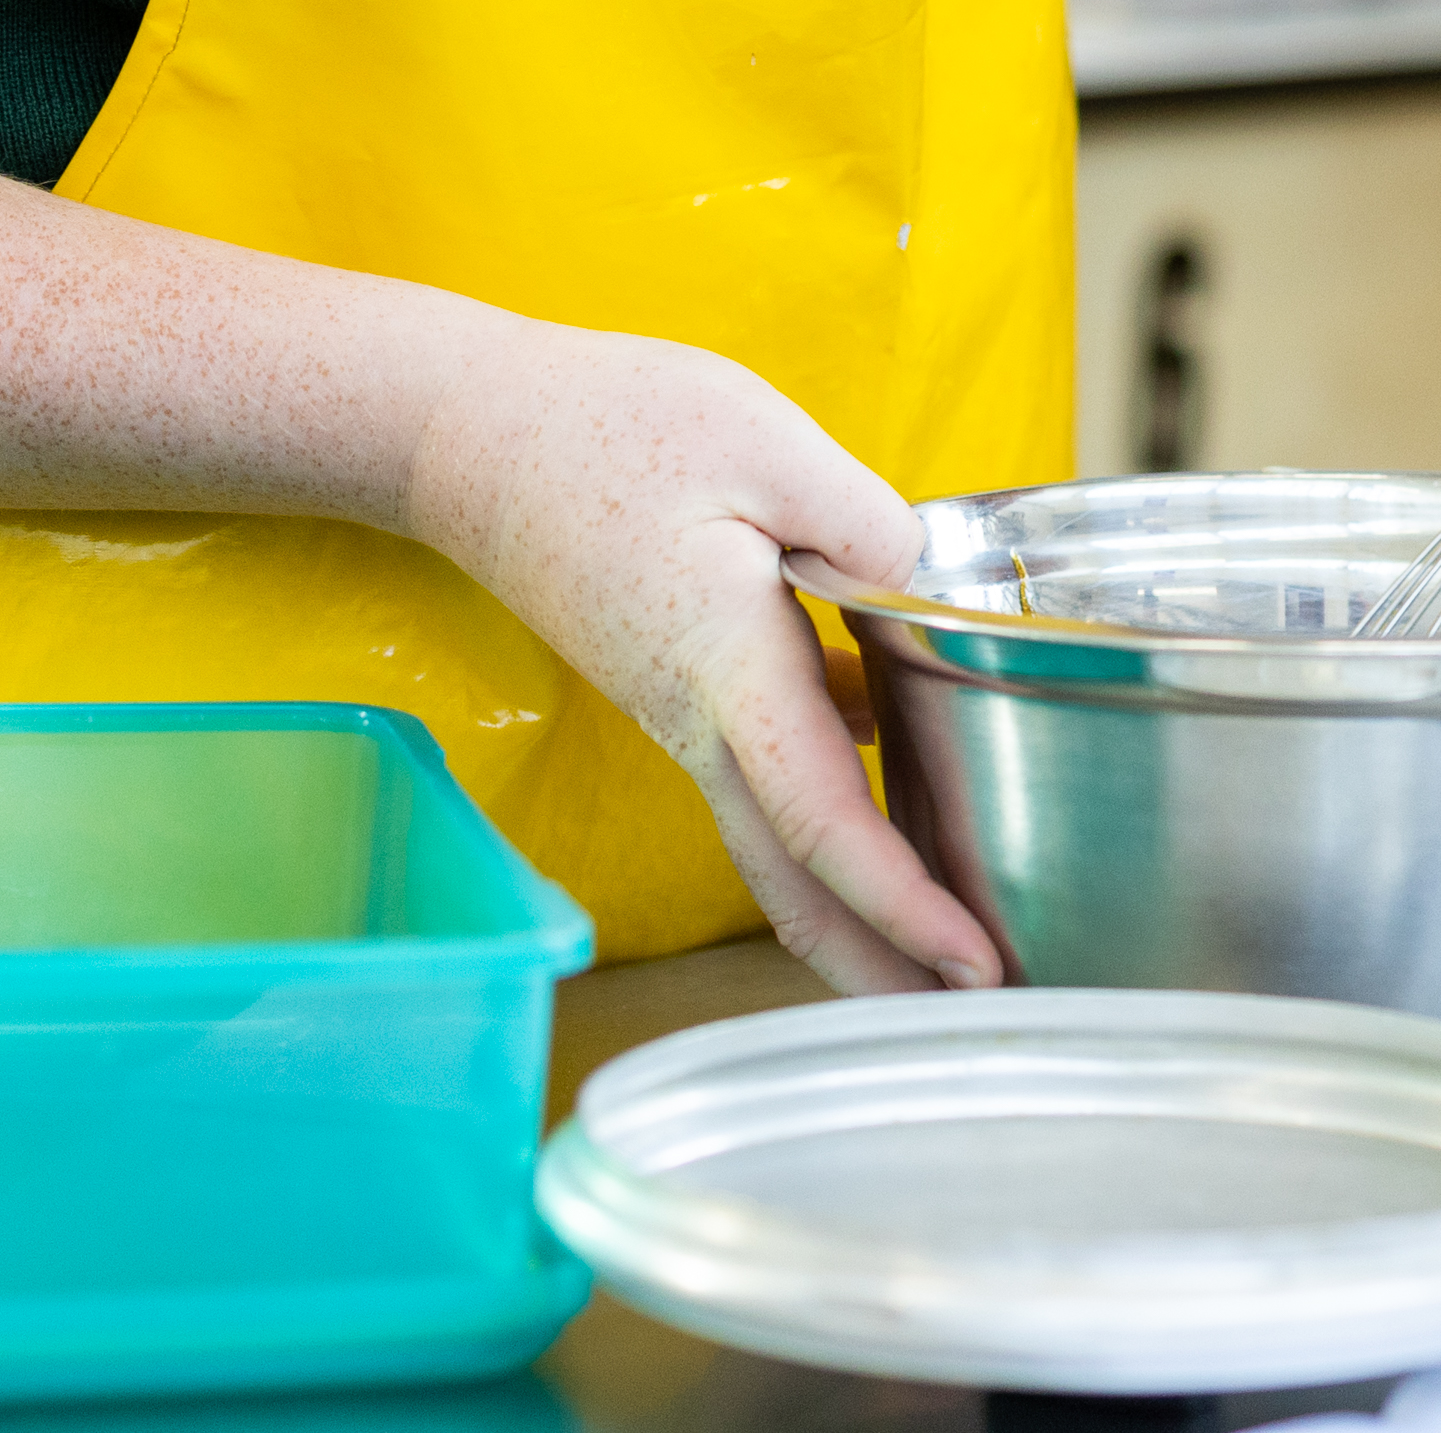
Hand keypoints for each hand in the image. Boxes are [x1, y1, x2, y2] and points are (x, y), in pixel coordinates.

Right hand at [396, 321, 994, 991]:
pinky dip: (828, 830)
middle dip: (879, 963)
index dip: (902, 900)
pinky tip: (892, 814)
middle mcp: (698, 720)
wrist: (466, 437)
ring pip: (776, 847)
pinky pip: (763, 786)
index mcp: (725, 669)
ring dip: (857, 910)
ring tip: (943, 949)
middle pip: (792, 883)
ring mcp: (682, 714)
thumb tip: (922, 589)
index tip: (972, 958)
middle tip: (974, 1012)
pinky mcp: (679, 689)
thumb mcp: (760, 439)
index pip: (822, 819)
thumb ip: (861, 520)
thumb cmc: (605, 427)